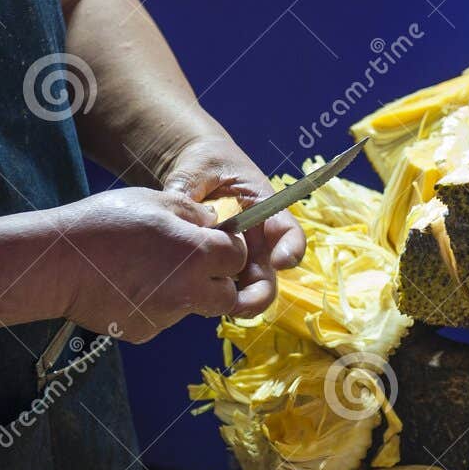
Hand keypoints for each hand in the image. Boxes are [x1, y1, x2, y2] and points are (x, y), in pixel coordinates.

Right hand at [51, 188, 250, 342]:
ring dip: (184, 292)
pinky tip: (128, 286)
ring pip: (193, 306)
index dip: (228, 247)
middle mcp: (188, 290)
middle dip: (217, 280)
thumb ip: (191, 211)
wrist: (55, 264)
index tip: (213, 241)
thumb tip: (212, 221)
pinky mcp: (144, 331)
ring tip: (146, 270)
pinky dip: (155, 305)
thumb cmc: (102, 223)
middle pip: (227, 294)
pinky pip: (162, 318)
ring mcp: (166, 316)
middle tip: (192, 264)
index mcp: (196, 254)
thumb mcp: (152, 201)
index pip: (238, 257)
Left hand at [159, 135, 305, 316]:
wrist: (193, 170)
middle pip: (269, 273)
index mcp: (263, 209)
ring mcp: (240, 256)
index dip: (291, 249)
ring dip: (237, 302)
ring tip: (216, 307)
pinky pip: (221, 287)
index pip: (288, 231)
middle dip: (260, 294)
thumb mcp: (197, 169)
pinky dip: (212, 296)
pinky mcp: (219, 268)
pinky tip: (195, 299)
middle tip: (241, 305)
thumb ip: (189, 191)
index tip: (282, 263)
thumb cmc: (203, 162)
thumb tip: (177, 211)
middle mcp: (257, 238)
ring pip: (247, 288)